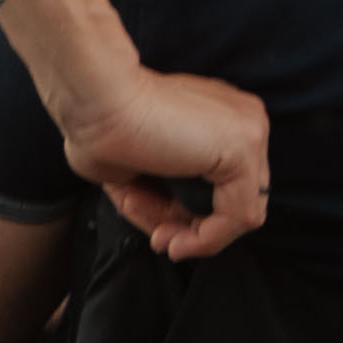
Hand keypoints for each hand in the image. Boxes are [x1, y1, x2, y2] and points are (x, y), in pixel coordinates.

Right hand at [62, 68, 269, 259]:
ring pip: (242, 211)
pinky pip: (238, 214)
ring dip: (198, 236)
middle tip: (162, 239)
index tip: (161, 231)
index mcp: (218, 118)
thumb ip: (166, 202)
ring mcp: (248, 129)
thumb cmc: (102, 129)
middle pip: (238, 197)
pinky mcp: (244, 145)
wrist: (94, 102)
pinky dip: (206, 238)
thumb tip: (177, 237)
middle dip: (197, 228)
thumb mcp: (138, 176)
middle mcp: (241, 118)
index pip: (228, 183)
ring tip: (162, 238)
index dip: (195, 216)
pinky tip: (175, 240)